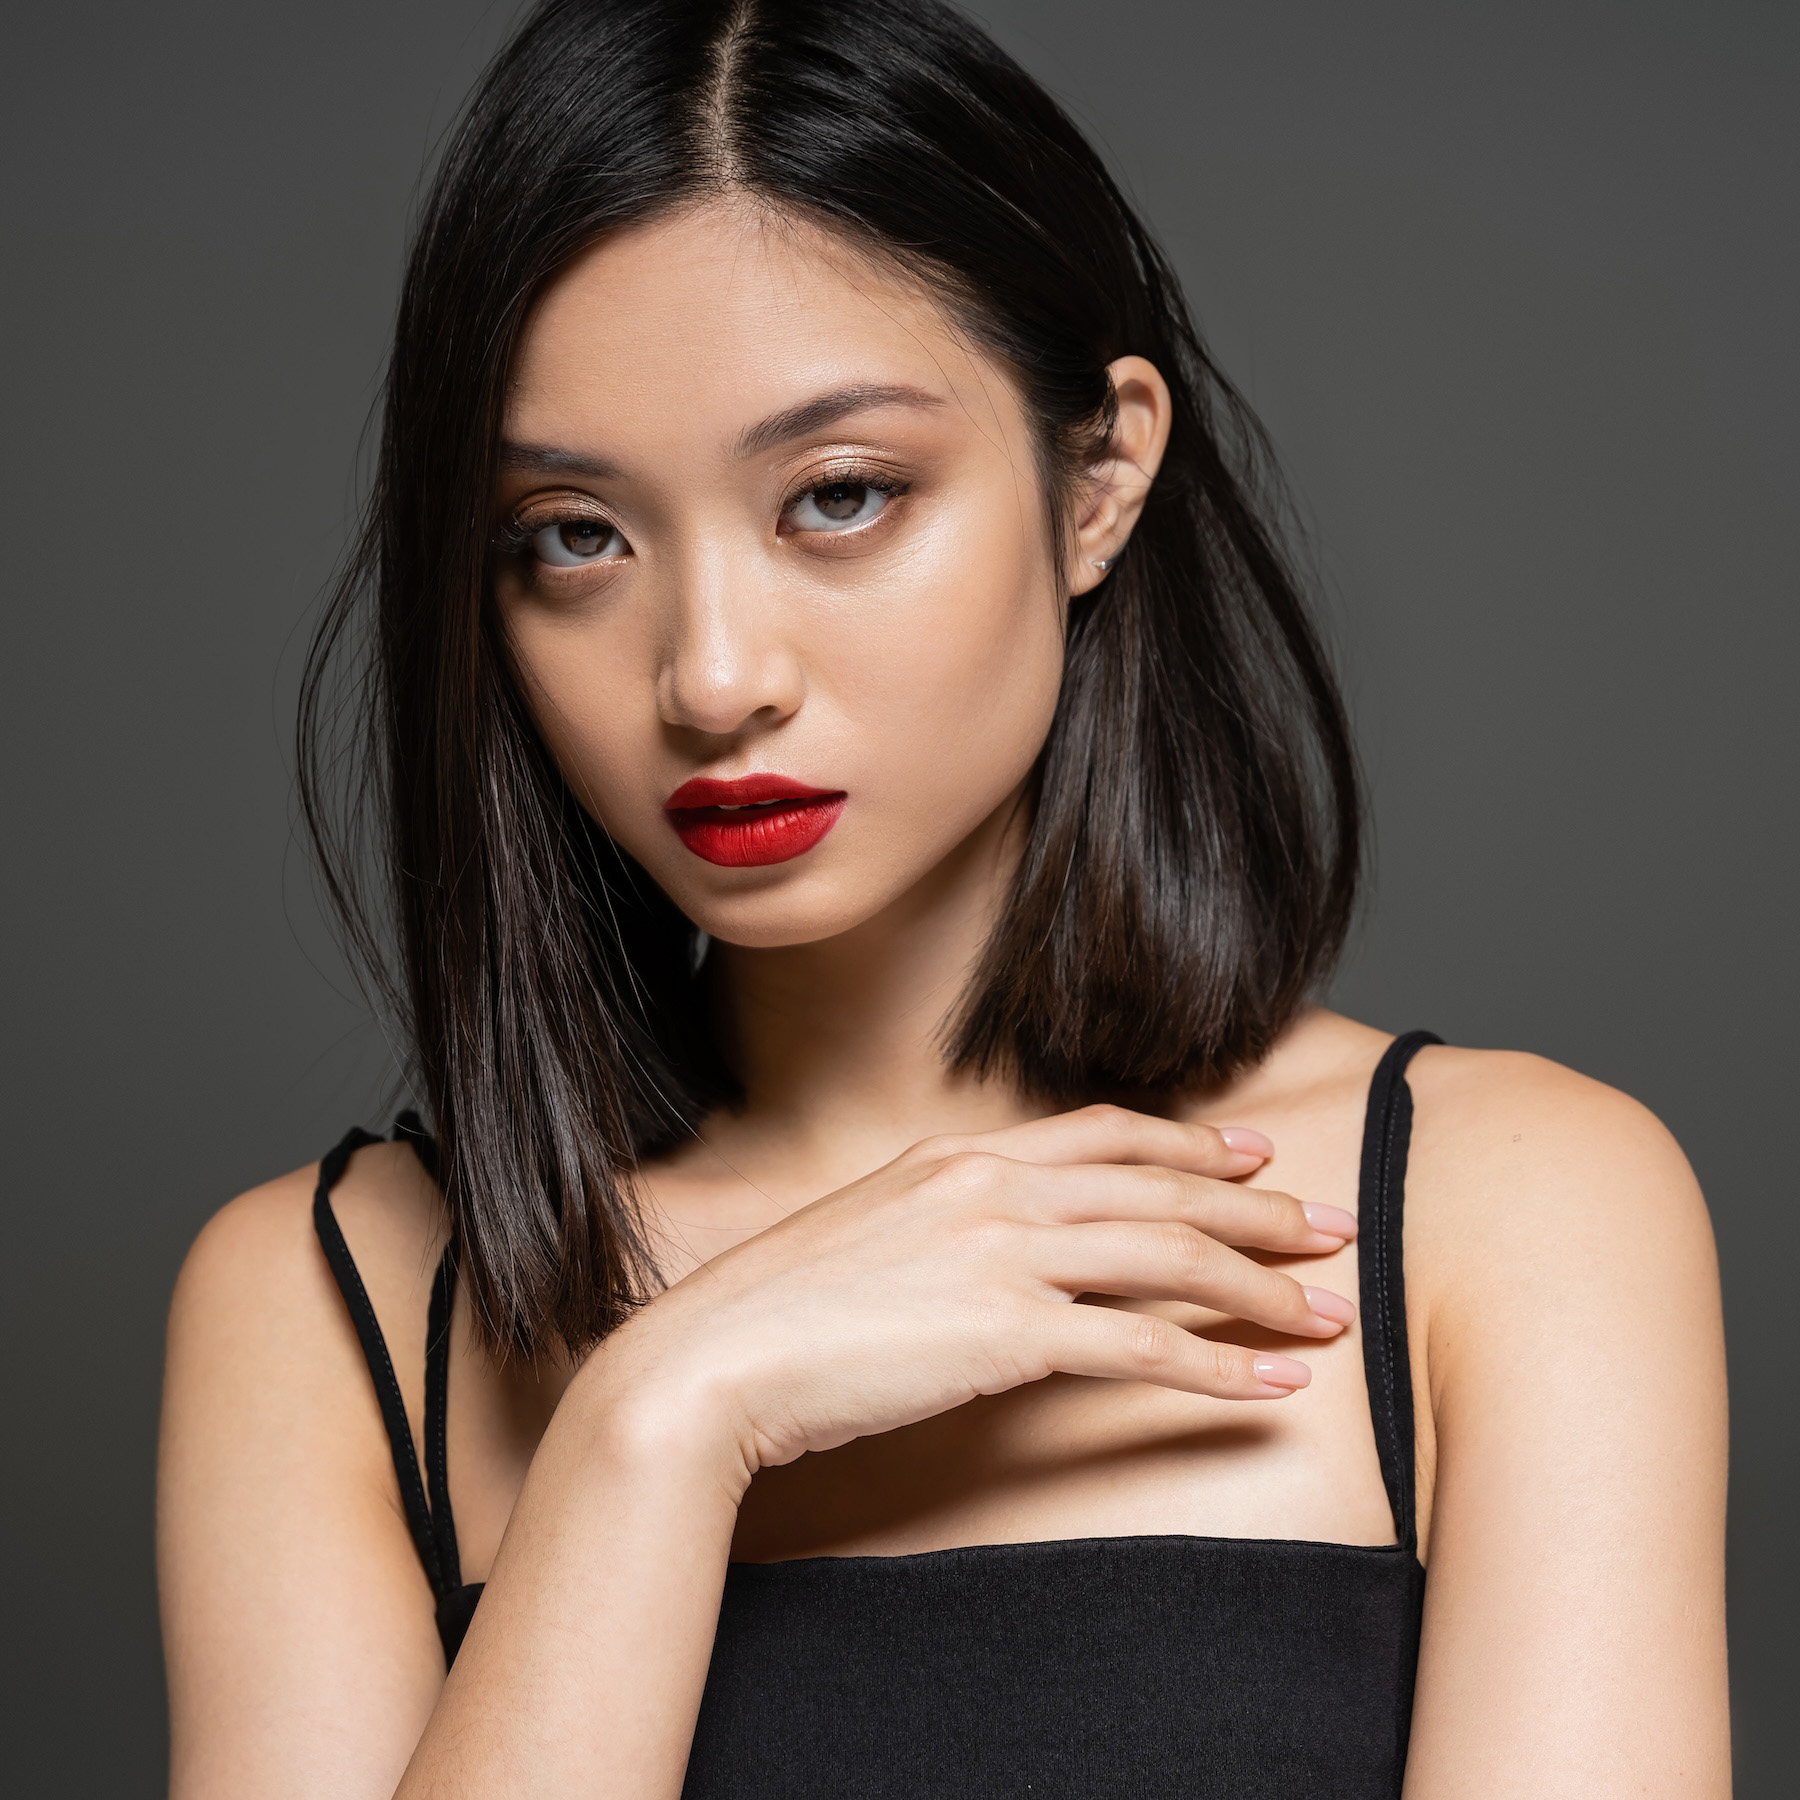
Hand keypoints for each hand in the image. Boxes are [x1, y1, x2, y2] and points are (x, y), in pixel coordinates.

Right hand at [595, 1106, 1357, 1491]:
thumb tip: (994, 1252)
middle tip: (1327, 1227)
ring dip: (1261, 1286)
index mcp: (958, 1158)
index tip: (1250, 1155)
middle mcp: (993, 1188)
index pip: (1102, 1132)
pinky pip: (1144, 1345)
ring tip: (1327, 1313)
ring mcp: (1004, 1254)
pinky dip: (1221, 1366)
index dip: (1187, 1142)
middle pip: (1158, 1187)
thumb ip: (941, 1226)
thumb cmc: (775, 1310)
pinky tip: (1271, 1385)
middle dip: (1256, 1210)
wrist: (713, 1359)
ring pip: (1169, 1257)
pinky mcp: (1008, 1333)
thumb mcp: (865, 1235)